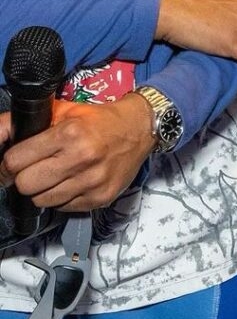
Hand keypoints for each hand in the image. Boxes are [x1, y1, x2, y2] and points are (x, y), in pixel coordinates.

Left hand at [0, 97, 153, 211]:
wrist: (141, 128)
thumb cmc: (100, 119)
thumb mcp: (64, 111)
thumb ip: (28, 122)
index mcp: (69, 133)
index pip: (15, 161)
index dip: (10, 164)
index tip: (14, 164)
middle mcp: (81, 158)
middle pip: (26, 185)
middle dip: (26, 177)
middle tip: (37, 168)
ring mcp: (92, 181)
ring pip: (42, 201)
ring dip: (44, 190)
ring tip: (58, 175)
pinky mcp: (101, 197)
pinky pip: (64, 207)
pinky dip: (64, 197)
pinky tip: (74, 182)